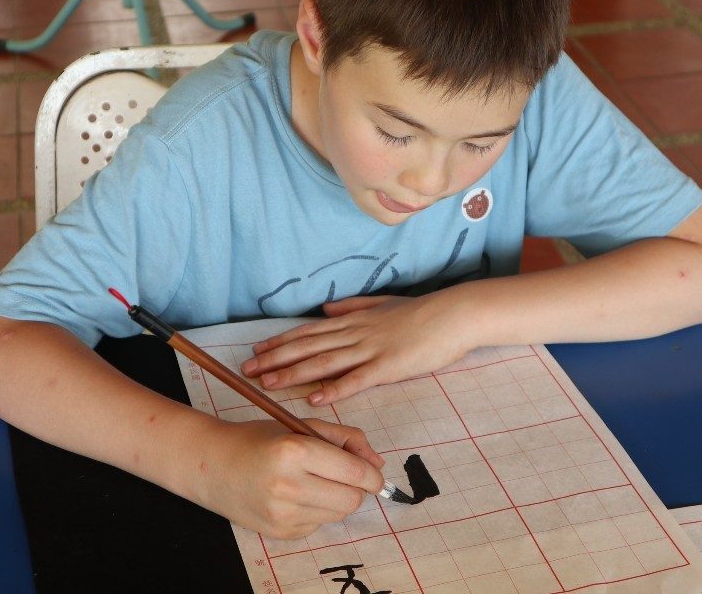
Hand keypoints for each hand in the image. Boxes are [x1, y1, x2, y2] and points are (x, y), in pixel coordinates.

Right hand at [193, 417, 384, 539]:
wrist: (212, 465)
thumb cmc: (258, 440)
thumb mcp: (300, 426)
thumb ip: (344, 438)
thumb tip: (377, 463)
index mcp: (295, 451)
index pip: (355, 473)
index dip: (372, 475)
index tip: (372, 472)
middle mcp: (289, 485)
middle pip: (352, 499)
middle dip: (356, 488)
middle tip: (342, 476)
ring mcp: (283, 513)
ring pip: (338, 514)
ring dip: (337, 499)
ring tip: (315, 483)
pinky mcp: (280, 532)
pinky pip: (318, 524)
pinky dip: (316, 511)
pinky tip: (296, 496)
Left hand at [240, 294, 474, 405]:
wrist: (454, 315)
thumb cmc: (423, 311)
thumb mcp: (383, 303)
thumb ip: (353, 305)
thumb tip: (326, 306)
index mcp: (354, 320)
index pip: (309, 332)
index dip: (281, 342)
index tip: (257, 350)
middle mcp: (355, 333)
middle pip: (307, 347)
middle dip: (275, 359)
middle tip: (248, 370)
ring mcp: (370, 349)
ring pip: (323, 362)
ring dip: (293, 374)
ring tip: (268, 384)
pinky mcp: (389, 366)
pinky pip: (356, 380)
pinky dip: (334, 389)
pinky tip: (314, 398)